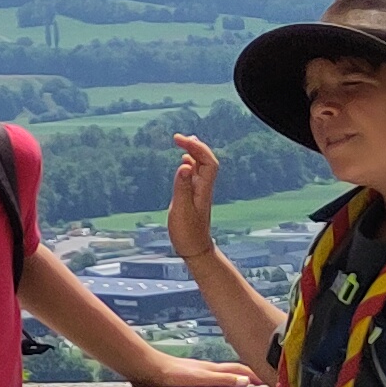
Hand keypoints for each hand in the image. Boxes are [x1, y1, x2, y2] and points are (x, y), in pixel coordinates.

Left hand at [131, 348, 261, 386]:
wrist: (146, 367)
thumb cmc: (171, 375)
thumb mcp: (199, 379)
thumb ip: (222, 380)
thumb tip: (247, 383)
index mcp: (214, 369)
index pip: (244, 371)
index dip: (260, 376)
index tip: (276, 382)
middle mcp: (209, 368)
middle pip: (237, 370)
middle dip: (254, 374)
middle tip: (269, 382)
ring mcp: (200, 371)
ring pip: (226, 373)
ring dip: (240, 378)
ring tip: (251, 385)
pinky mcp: (189, 375)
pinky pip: (214, 377)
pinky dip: (224, 381)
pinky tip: (219, 386)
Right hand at [167, 136, 221, 262]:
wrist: (195, 249)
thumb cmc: (188, 233)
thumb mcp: (181, 210)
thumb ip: (182, 187)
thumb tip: (186, 165)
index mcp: (203, 189)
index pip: (207, 161)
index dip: (196, 147)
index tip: (179, 140)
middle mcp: (204, 188)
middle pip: (206, 160)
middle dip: (195, 145)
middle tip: (179, 137)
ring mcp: (199, 192)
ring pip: (202, 166)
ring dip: (195, 151)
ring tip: (185, 141)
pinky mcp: (194, 196)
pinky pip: (196, 174)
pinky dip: (191, 163)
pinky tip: (185, 161)